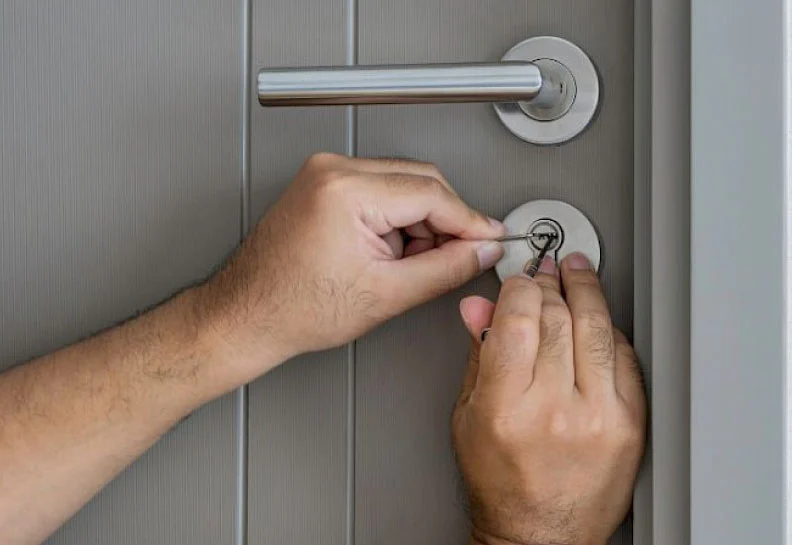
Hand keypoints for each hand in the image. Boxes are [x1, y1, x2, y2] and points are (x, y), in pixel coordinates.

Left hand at [200, 153, 504, 373]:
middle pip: (420, 181)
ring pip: (403, 185)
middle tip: (460, 257)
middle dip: (445, 222)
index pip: (432, 193)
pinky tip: (388, 254)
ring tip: (405, 266)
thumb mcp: (385, 295)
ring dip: (419, 222)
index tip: (490, 238)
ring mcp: (325, 173)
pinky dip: (395, 220)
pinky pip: (379, 190)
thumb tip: (480, 251)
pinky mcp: (324, 183)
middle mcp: (333, 170)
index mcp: (346, 191)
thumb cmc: (293, 309)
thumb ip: (445, 268)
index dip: (470, 221)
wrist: (247, 314)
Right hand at [452, 254, 645, 544]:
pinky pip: (623, 358)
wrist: (542, 534)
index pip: (517, 320)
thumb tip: (478, 308)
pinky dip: (609, 330)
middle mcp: (555, 410)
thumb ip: (478, 356)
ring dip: (586, 291)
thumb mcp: (468, 416)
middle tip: (545, 272)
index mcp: (506, 407)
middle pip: (558, 318)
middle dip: (550, 284)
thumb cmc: (501, 483)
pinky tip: (597, 317)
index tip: (518, 278)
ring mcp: (599, 416)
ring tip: (578, 273)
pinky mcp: (629, 423)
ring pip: (596, 328)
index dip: (519, 287)